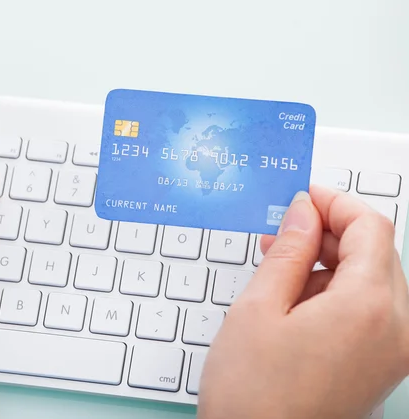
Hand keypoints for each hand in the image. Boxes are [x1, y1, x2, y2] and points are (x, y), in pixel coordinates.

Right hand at [198, 186, 408, 418]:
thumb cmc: (252, 395)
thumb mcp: (258, 309)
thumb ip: (288, 252)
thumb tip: (303, 212)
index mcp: (369, 309)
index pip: (371, 227)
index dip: (335, 203)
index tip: (303, 199)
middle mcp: (396, 331)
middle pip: (376, 253)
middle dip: (330, 234)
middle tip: (282, 236)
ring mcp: (392, 353)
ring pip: (372, 281)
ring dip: (330, 264)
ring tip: (278, 272)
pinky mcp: (379, 367)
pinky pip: (368, 311)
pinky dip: (335, 294)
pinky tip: (294, 302)